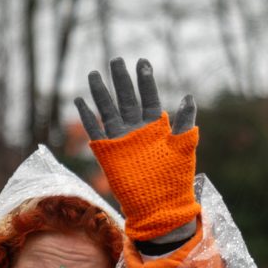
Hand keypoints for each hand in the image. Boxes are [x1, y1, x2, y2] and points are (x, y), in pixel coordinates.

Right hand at [74, 58, 199, 242]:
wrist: (159, 207)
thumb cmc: (174, 180)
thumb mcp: (183, 148)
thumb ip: (185, 123)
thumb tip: (189, 97)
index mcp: (156, 128)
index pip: (149, 98)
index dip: (146, 80)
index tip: (142, 62)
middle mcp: (137, 131)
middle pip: (127, 99)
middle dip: (121, 80)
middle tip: (116, 60)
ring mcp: (122, 141)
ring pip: (108, 110)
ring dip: (101, 93)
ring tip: (94, 74)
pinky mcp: (108, 153)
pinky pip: (95, 131)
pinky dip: (86, 117)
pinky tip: (79, 101)